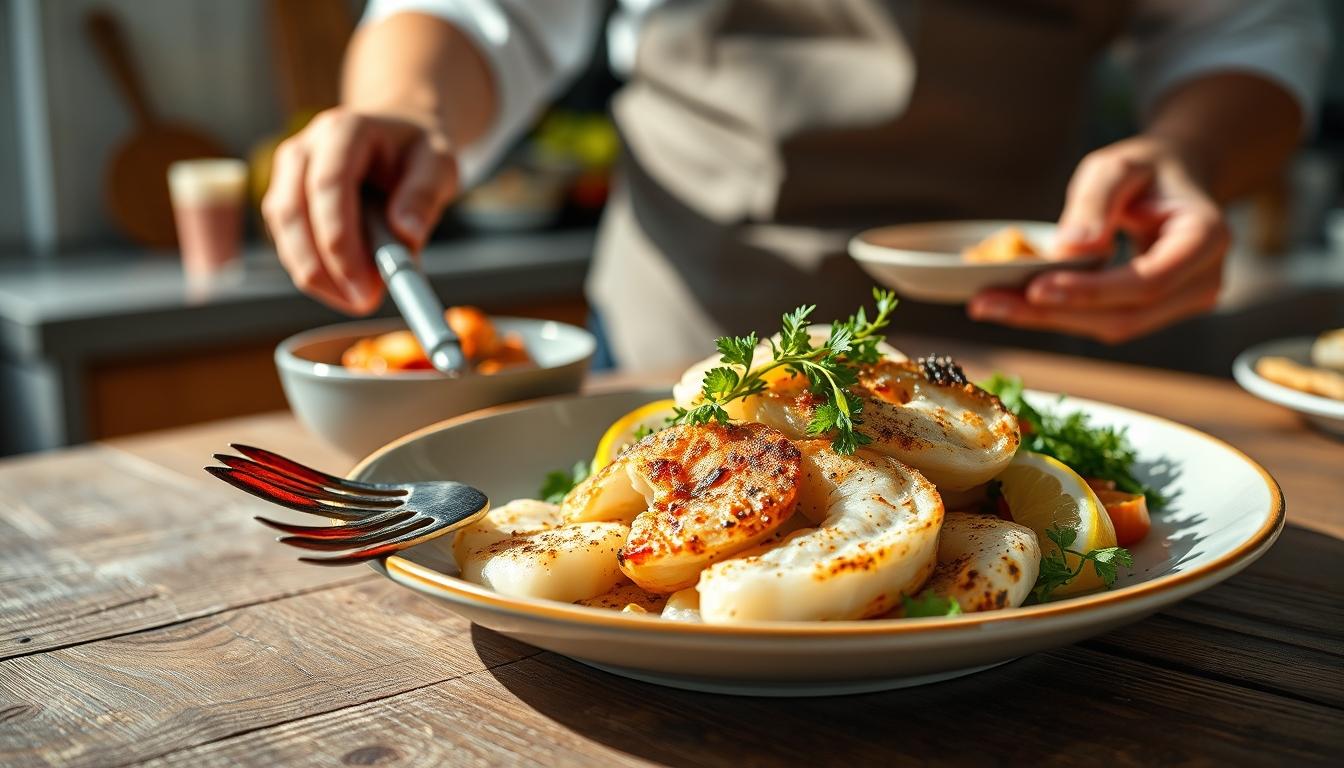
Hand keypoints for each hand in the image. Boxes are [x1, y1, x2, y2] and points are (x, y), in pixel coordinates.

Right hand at [261, 108, 458, 313]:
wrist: (397, 140)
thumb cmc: (418, 153)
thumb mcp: (439, 164)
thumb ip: (425, 195)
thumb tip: (406, 234)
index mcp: (344, 130)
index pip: (328, 185)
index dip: (340, 240)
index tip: (365, 284)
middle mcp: (305, 147)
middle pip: (291, 211)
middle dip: (323, 267)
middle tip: (362, 303)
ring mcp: (287, 172)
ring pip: (283, 233)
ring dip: (318, 276)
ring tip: (362, 299)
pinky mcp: (284, 199)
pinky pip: (287, 242)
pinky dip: (314, 272)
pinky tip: (346, 289)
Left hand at [968, 136, 1228, 343]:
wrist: (1174, 179)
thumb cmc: (1145, 169)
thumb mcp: (1117, 165)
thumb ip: (1095, 202)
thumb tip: (1070, 251)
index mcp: (1205, 236)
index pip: (1147, 281)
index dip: (1091, 291)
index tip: (1036, 289)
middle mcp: (1203, 279)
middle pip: (1125, 315)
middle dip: (1054, 314)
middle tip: (988, 305)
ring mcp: (1183, 302)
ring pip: (1112, 326)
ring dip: (1047, 320)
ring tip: (988, 306)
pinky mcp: (1156, 313)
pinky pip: (1105, 321)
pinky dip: (1058, 315)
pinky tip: (1012, 304)